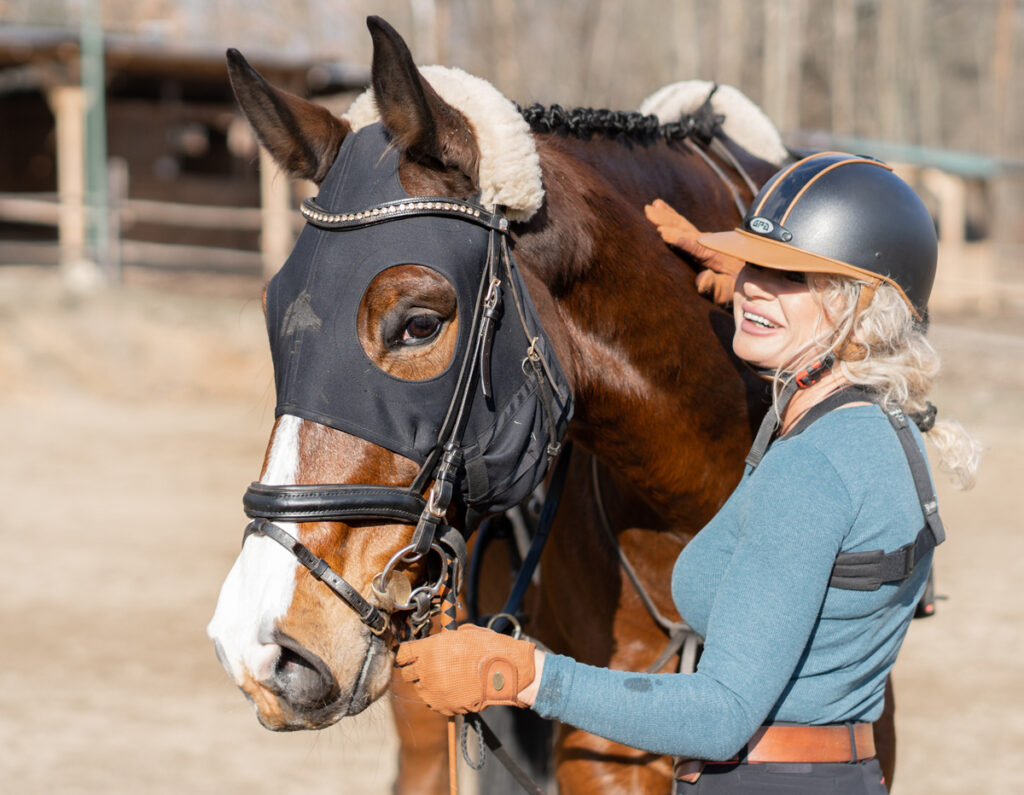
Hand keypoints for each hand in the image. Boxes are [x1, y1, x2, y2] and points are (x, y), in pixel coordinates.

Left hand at [395, 625, 535, 715]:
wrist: (504, 674)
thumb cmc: (486, 648)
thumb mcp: (462, 634)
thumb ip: (442, 639)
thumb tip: (434, 642)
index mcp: (429, 650)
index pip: (402, 654)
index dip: (406, 653)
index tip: (411, 654)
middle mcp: (426, 672)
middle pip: (406, 674)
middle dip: (415, 669)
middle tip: (429, 665)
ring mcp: (433, 692)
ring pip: (419, 688)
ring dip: (427, 683)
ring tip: (446, 677)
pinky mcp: (442, 707)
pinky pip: (432, 701)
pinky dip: (438, 696)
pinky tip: (453, 688)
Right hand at [644, 199, 743, 305]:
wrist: (758, 281)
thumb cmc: (740, 292)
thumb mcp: (729, 295)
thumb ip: (714, 288)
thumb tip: (701, 278)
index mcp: (717, 259)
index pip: (697, 249)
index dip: (681, 241)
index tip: (663, 233)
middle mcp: (711, 246)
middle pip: (687, 231)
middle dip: (668, 221)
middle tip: (648, 211)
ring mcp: (707, 242)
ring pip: (685, 226)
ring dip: (668, 216)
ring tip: (653, 205)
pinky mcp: (703, 242)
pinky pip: (685, 228)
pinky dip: (673, 217)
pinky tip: (662, 209)